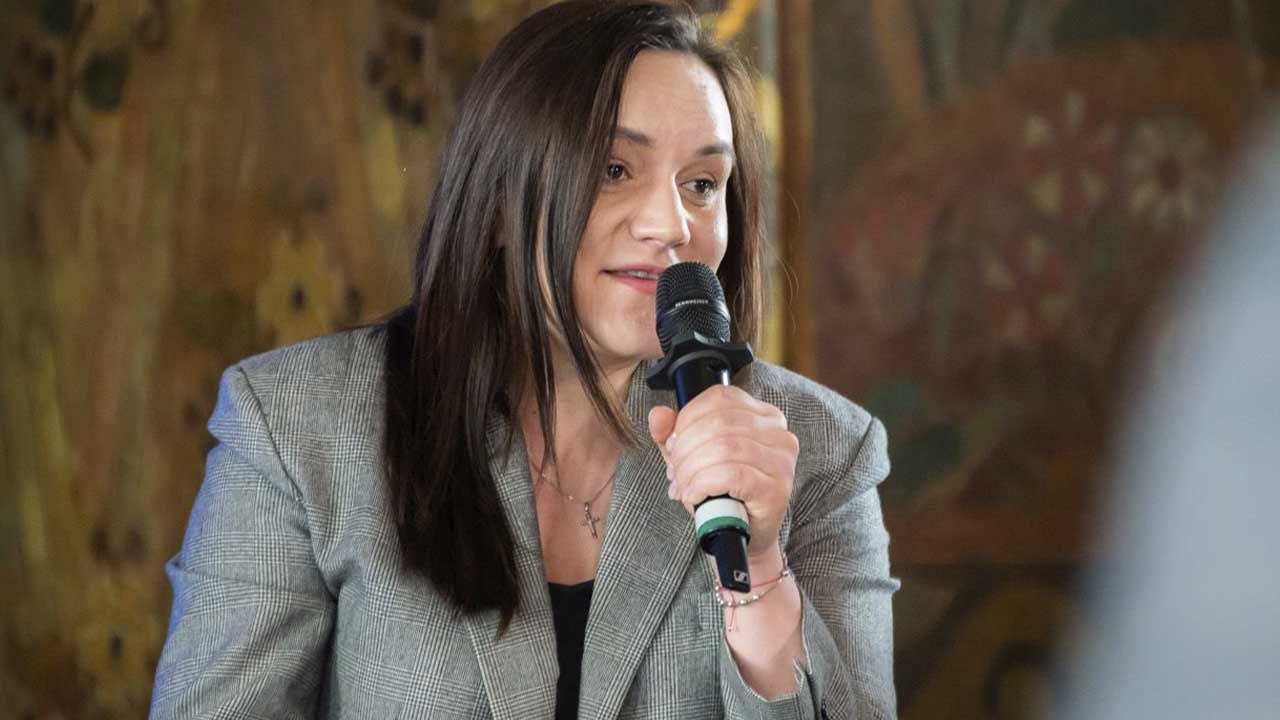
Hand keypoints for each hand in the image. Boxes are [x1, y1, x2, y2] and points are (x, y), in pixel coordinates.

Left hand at [647, 385, 798, 559]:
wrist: (742, 538)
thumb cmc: (722, 493)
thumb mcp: (693, 457)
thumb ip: (673, 433)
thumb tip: (658, 415)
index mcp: (763, 415)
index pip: (720, 398)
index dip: (688, 418)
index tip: (673, 445)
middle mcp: (779, 433)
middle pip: (719, 423)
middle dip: (686, 449)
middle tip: (675, 473)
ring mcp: (781, 461)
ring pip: (724, 448)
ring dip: (691, 470)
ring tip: (683, 487)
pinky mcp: (776, 488)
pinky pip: (730, 474)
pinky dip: (702, 485)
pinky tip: (694, 496)